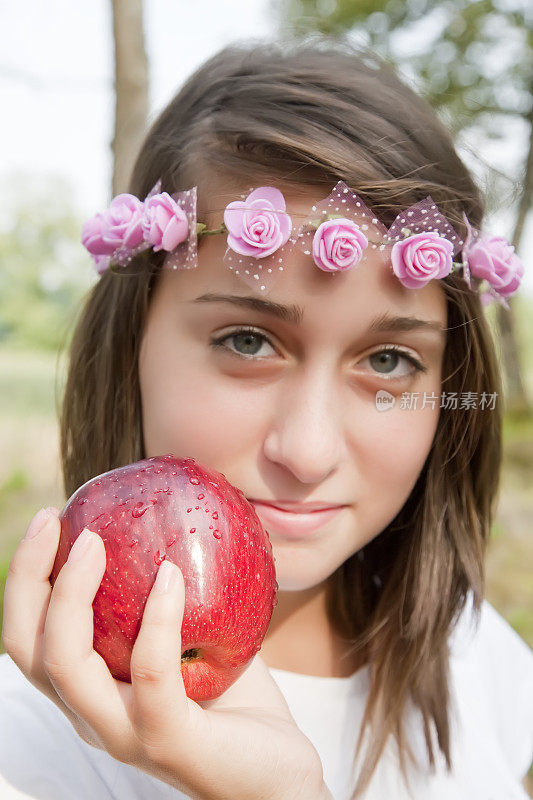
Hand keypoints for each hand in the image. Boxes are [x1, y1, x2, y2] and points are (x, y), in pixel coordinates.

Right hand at [2, 508, 331, 799]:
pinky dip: (156, 619)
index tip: (49, 519)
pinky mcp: (169, 742)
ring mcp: (126, 734)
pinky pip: (151, 675)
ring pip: (67, 666)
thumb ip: (176, 593)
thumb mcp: (197, 636)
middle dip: (27, 579)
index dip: (25, 578)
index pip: (31, 637)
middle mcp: (94, 715)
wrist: (279, 778)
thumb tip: (175, 517)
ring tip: (94, 541)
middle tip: (54, 521)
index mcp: (93, 691)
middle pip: (28, 650)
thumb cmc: (236, 702)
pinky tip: (170, 575)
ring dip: (72, 596)